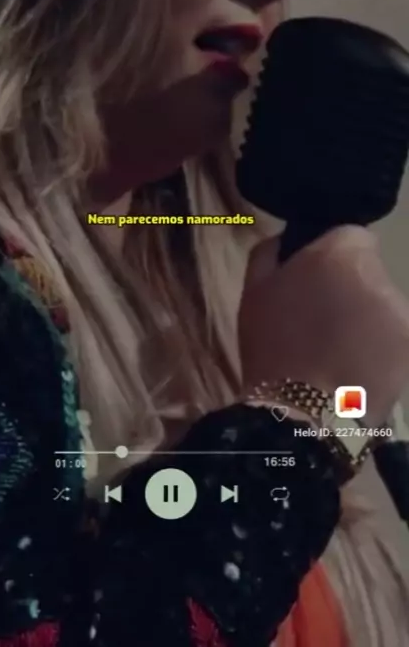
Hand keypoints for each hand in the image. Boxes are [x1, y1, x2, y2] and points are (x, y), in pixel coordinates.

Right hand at [238, 226, 408, 426]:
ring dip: (366, 316)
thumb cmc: (272, 345)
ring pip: (382, 303)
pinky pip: (393, 335)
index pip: (351, 234)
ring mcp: (401, 313)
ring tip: (338, 348)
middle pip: (369, 270)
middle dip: (350, 286)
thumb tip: (288, 241)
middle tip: (322, 317)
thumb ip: (272, 251)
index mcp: (340, 254)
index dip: (332, 254)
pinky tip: (355, 366)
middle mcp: (380, 276)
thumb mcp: (254, 290)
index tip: (314, 278)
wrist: (303, 414)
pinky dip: (379, 345)